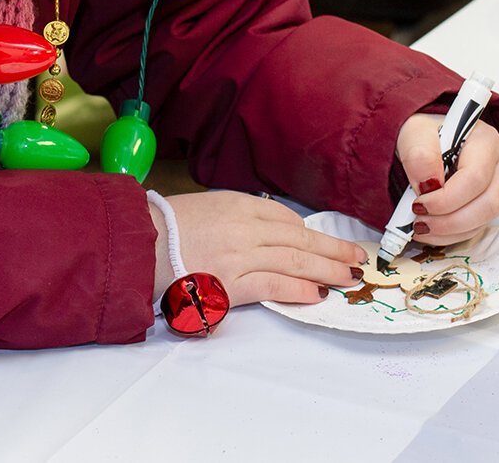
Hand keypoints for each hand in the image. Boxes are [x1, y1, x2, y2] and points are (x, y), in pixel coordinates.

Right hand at [149, 192, 366, 305]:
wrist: (142, 245)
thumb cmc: (171, 226)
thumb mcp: (212, 206)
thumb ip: (245, 216)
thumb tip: (280, 232)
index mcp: (240, 205)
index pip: (286, 218)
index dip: (311, 233)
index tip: (328, 243)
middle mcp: (245, 228)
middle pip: (300, 239)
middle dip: (333, 250)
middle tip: (356, 258)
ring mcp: (240, 256)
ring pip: (295, 261)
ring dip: (326, 270)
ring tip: (347, 278)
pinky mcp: (231, 284)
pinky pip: (274, 285)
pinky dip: (298, 289)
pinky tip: (316, 293)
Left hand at [395, 116, 498, 245]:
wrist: (425, 141)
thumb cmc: (425, 133)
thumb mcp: (414, 132)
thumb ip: (419, 154)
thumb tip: (428, 184)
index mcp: (485, 141)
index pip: (475, 178)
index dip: (447, 198)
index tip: (419, 203)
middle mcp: (497, 165)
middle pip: (488, 204)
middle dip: (450, 220)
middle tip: (420, 221)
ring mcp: (495, 187)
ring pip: (483, 221)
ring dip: (449, 231)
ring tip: (420, 226)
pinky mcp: (484, 205)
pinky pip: (474, 228)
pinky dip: (450, 235)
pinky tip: (430, 230)